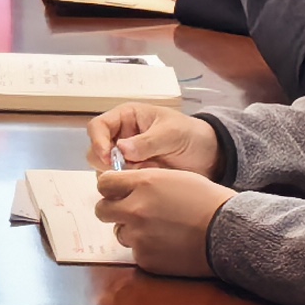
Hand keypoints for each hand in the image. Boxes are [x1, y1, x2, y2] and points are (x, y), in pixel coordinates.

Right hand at [85, 103, 219, 174]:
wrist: (209, 157)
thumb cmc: (190, 135)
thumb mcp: (171, 133)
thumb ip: (147, 141)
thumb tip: (121, 149)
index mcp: (126, 118)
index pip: (97, 127)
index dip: (98, 141)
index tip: (109, 158)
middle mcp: (120, 138)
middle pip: (95, 152)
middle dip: (109, 164)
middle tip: (131, 170)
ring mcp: (125, 159)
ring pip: (105, 172)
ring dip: (121, 177)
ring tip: (147, 174)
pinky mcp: (132, 177)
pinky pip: (119, 185)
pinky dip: (129, 187)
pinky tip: (148, 183)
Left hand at [94, 166, 227, 275]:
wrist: (227, 232)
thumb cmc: (207, 200)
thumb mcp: (174, 178)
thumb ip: (144, 181)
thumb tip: (124, 186)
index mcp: (143, 184)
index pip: (104, 183)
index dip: (110, 187)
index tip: (117, 191)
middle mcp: (135, 209)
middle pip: (102, 210)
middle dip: (113, 210)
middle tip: (130, 212)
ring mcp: (138, 236)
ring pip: (119, 233)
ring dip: (132, 231)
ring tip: (159, 229)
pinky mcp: (146, 259)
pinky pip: (136, 252)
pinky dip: (147, 249)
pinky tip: (167, 244)